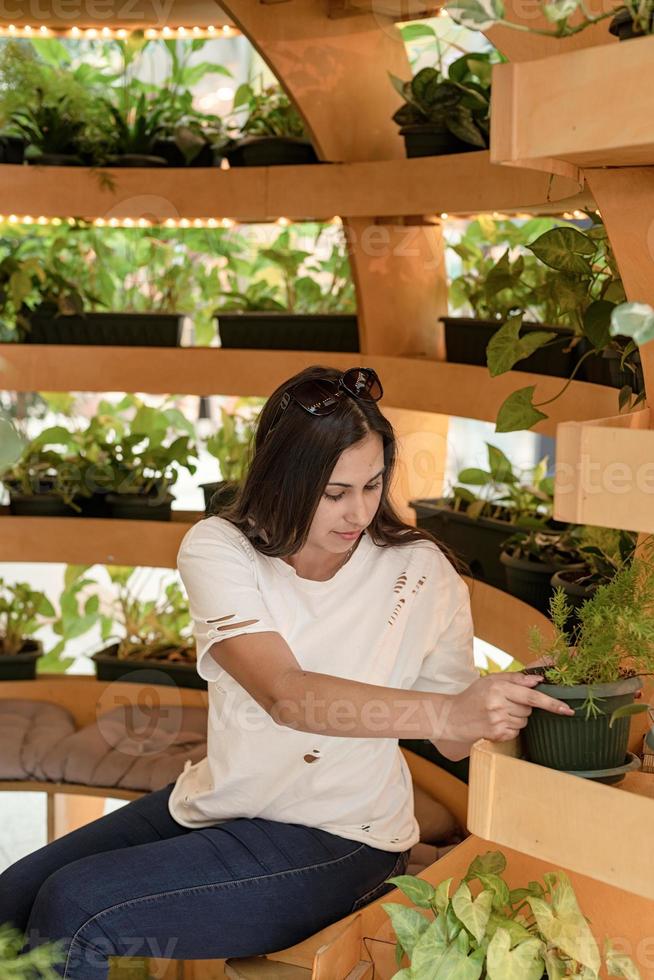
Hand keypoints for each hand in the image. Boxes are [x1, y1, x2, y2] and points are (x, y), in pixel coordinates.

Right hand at [447, 673, 574, 743]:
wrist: (451, 717)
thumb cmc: (472, 697)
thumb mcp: (490, 681)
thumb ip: (514, 679)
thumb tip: (538, 680)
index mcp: (498, 688)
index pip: (532, 697)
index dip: (551, 703)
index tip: (567, 709)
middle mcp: (498, 705)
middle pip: (529, 710)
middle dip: (522, 707)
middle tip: (504, 704)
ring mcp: (497, 721)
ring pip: (524, 722)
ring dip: (516, 718)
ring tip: (497, 713)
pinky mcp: (496, 734)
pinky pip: (516, 732)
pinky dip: (510, 728)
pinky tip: (495, 723)